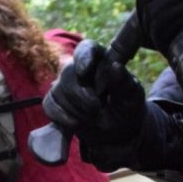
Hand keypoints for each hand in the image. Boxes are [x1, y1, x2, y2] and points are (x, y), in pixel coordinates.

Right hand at [42, 40, 147, 171]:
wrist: (116, 133)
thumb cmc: (126, 109)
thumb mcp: (132, 97)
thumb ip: (125, 82)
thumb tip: (116, 66)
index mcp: (101, 59)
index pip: (87, 48)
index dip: (83, 57)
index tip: (84, 71)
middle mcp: (79, 67)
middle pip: (68, 72)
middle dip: (80, 95)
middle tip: (96, 109)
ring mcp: (65, 84)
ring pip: (58, 90)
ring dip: (76, 109)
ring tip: (94, 118)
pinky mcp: (55, 100)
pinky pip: (50, 105)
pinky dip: (63, 117)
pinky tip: (77, 123)